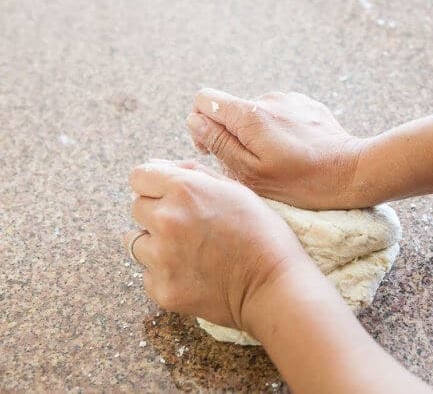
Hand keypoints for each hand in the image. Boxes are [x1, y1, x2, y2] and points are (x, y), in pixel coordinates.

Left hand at [123, 160, 320, 333]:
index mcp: (185, 190)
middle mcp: (166, 220)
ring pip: (136, 241)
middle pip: (136, 208)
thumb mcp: (236, 190)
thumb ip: (193, 172)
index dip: (154, 184)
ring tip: (190, 251)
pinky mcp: (161, 289)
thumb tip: (158, 165)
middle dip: (156, 213)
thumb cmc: (262, 233)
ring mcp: (161, 258)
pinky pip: (147, 273)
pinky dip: (164, 272)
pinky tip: (193, 272)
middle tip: (188, 226)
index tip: (167, 195)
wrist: (274, 286)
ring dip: (156, 243)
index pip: (139, 177)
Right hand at [187, 89, 367, 209]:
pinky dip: (278, 131)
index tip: (216, 149)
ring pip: (255, 114)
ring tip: (278, 161)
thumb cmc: (302, 182)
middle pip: (230, 108)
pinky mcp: (306, 104)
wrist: (352, 172)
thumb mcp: (253, 174)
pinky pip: (278, 114)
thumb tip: (195, 121)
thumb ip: (220, 144)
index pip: (204, 100)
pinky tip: (295, 152)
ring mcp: (288, 99)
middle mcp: (267, 98)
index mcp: (249, 114)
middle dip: (231, 133)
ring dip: (256, 134)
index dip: (202, 125)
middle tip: (250, 164)